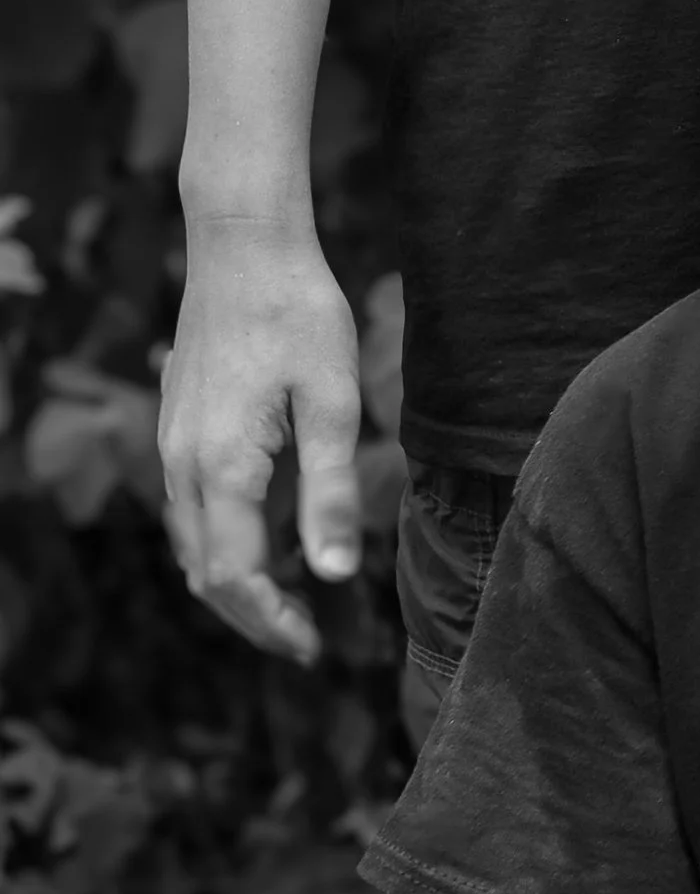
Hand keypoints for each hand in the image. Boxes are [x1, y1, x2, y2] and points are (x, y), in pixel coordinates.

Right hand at [158, 215, 365, 663]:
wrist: (244, 246)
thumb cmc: (299, 314)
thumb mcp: (334, 402)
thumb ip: (331, 491)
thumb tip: (332, 574)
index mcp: (223, 467)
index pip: (235, 578)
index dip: (272, 623)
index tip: (313, 646)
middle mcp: (183, 465)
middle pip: (204, 573)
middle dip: (252, 616)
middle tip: (305, 640)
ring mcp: (172, 445)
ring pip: (191, 543)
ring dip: (234, 582)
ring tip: (290, 600)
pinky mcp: (176, 426)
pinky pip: (190, 509)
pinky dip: (222, 542)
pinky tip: (266, 538)